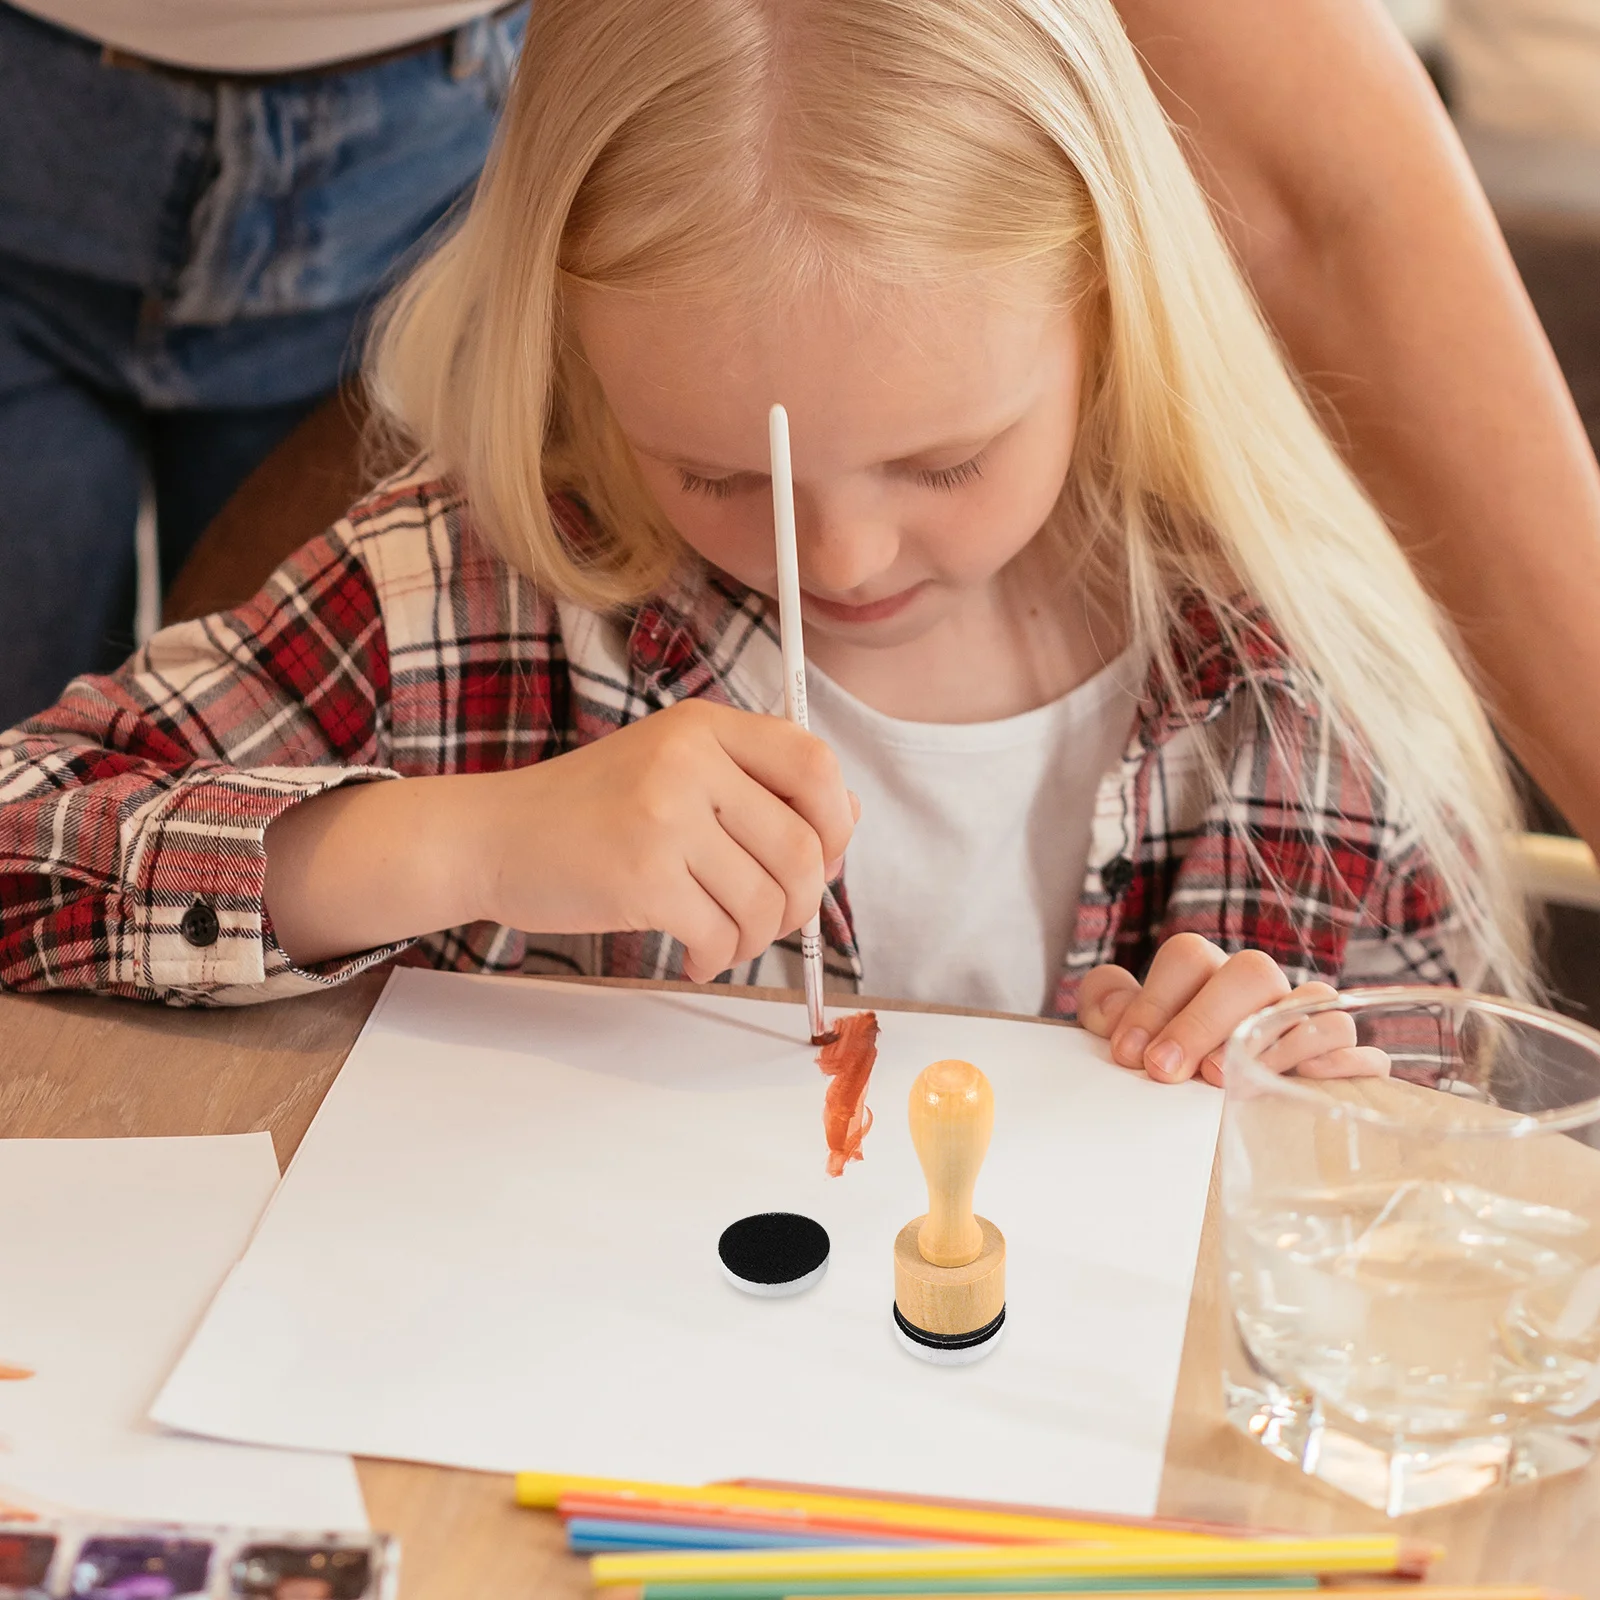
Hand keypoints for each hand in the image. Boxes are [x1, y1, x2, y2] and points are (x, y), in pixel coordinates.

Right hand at [478, 700, 855, 981]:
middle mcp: (689, 762)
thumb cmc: (590, 809)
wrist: (494, 836)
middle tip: (775, 920)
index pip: (814, 763)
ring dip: (758, 938)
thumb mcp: (673, 765)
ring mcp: (663, 818)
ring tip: (727, 940)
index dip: (835, 821)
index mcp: (703, 727)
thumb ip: (753, 782)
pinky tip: (696, 954)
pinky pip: (719, 933)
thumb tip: (846, 816)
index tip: (821, 857)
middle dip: (800, 902)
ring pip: (764, 899)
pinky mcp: (641, 878)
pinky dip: (718, 957)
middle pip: (799, 846)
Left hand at [1077, 933, 1388, 1085]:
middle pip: (1251, 972)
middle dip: (1204, 1020)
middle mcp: (1259, 987)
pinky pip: (1360, 1049)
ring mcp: (1305, 1018)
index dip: (1155, 1001)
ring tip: (1226, 1083)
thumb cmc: (1167, 1062)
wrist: (1207, 1109)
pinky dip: (1341, 1062)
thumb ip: (1108, 1008)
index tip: (1129, 1053)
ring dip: (1271, 1039)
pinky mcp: (1341, 1061)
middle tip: (1167, 1069)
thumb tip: (1111, 1010)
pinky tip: (1306, 1084)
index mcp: (1205, 971)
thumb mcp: (1127, 1034)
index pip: (1189, 957)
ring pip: (1314, 1000)